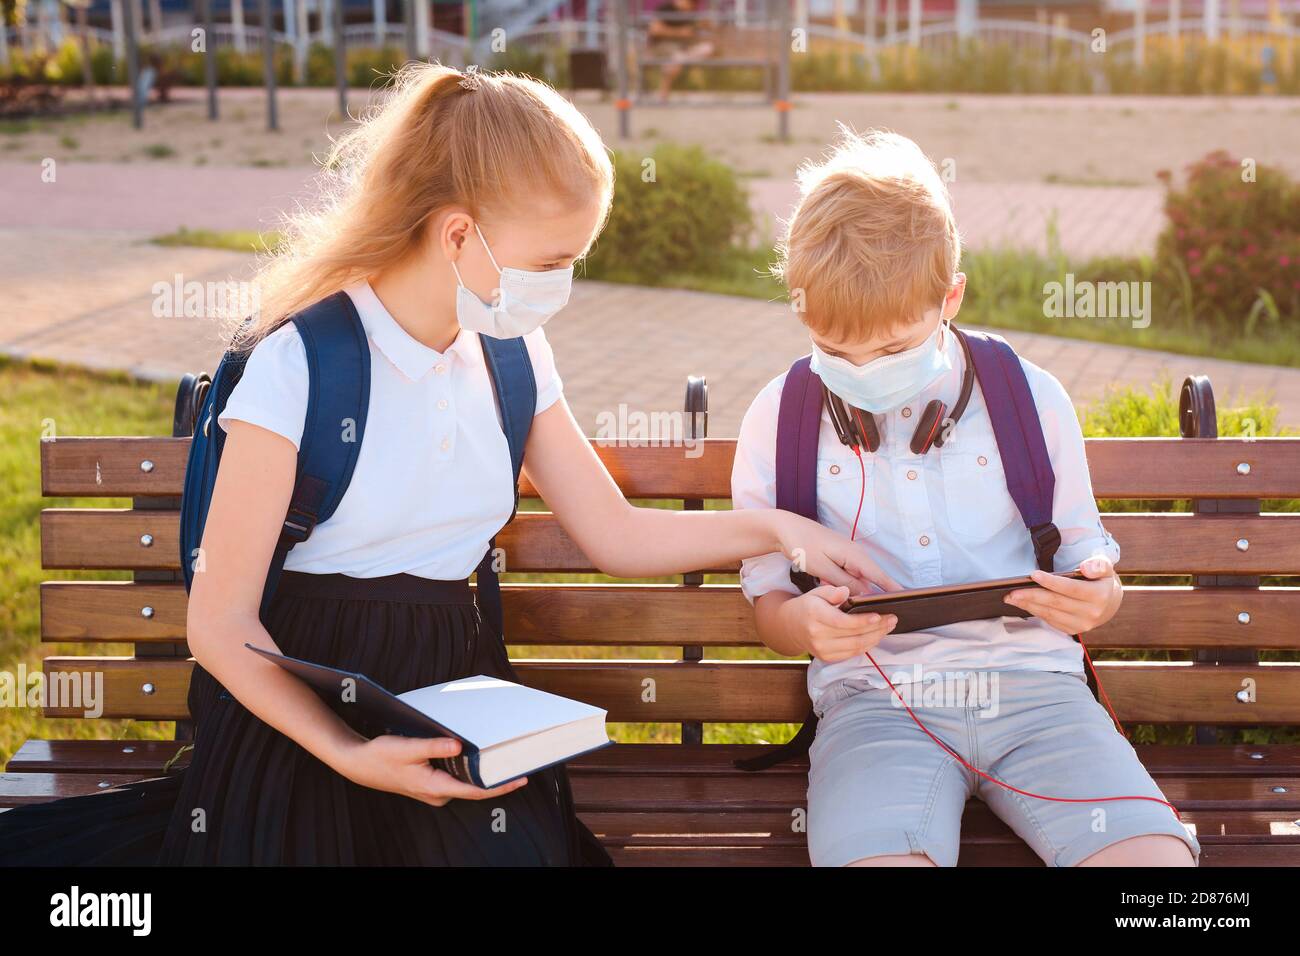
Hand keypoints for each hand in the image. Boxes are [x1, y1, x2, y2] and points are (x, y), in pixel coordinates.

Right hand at [338, 734, 527, 807]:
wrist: (360, 764)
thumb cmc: (382, 756)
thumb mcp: (407, 748)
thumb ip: (434, 747)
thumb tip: (459, 746)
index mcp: (434, 787)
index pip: (475, 790)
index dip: (500, 786)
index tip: (520, 780)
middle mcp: (437, 793)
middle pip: (474, 787)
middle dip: (496, 777)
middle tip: (518, 763)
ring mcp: (434, 790)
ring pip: (465, 783)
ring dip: (482, 772)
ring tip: (503, 757)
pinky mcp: (431, 784)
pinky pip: (456, 779)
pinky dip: (468, 769)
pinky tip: (476, 756)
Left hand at [775, 512, 902, 594]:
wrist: (785, 529)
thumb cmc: (802, 545)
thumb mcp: (822, 568)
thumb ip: (844, 583)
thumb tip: (864, 595)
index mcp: (855, 555)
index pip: (880, 576)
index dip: (893, 589)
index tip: (907, 601)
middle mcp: (855, 555)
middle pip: (872, 580)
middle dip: (874, 595)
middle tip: (880, 614)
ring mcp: (847, 557)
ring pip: (858, 580)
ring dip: (853, 591)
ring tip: (852, 599)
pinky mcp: (839, 560)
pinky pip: (847, 576)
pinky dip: (843, 584)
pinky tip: (833, 587)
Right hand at [778, 585, 898, 662]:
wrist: (790, 626)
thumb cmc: (808, 606)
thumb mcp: (817, 592)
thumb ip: (832, 591)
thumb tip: (847, 592)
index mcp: (814, 615)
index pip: (843, 622)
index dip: (864, 620)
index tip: (880, 615)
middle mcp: (817, 635)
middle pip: (854, 635)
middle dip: (877, 628)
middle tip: (892, 618)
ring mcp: (822, 649)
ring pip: (856, 647)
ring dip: (876, 637)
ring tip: (888, 627)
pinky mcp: (827, 658)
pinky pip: (852, 654)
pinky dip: (867, 645)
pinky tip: (876, 635)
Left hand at [1004, 556, 1121, 634]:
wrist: (1109, 603)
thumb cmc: (1101, 580)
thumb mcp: (1105, 567)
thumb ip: (1099, 564)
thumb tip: (1086, 567)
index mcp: (1099, 596)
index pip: (1071, 589)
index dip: (1051, 582)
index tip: (1033, 575)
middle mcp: (1091, 613)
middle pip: (1056, 603)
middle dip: (1032, 596)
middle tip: (1011, 592)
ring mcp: (1081, 624)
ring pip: (1050, 614)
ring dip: (1028, 606)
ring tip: (1010, 598)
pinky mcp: (1072, 630)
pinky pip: (1049, 620)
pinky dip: (1034, 612)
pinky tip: (1022, 604)